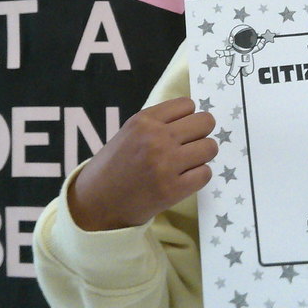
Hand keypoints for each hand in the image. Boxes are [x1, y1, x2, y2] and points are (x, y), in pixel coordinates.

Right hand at [67, 97, 217, 230]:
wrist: (97, 202)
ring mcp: (166, 164)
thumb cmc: (115, 165)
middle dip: (200, 134)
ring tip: (187, 163)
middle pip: (205, 122)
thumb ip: (158, 122)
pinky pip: (206, 173)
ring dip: (202, 155)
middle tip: (189, 146)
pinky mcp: (174, 189)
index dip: (188, 118)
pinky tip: (184, 179)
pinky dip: (199, 176)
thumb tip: (194, 118)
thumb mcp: (130, 132)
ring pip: (210, 147)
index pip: (187, 105)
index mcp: (144, 120)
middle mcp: (156, 138)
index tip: (181, 130)